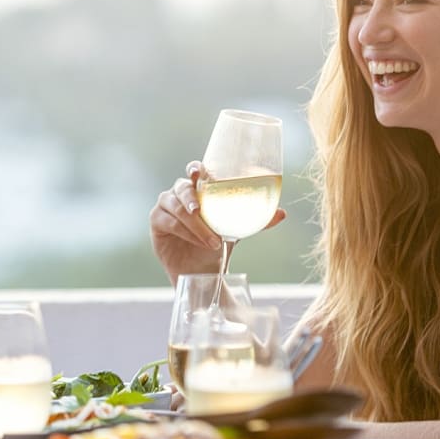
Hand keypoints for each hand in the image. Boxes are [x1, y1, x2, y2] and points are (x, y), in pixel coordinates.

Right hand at [149, 161, 285, 281]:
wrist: (203, 270)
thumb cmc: (217, 243)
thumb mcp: (238, 230)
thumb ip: (257, 221)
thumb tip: (282, 213)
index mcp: (198, 189)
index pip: (194, 171)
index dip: (194, 168)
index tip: (198, 172)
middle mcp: (179, 194)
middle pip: (181, 188)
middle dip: (191, 198)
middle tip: (200, 211)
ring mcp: (165, 207)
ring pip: (176, 208)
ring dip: (194, 224)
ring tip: (212, 240)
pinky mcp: (156, 222)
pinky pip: (168, 222)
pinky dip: (183, 231)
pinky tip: (196, 241)